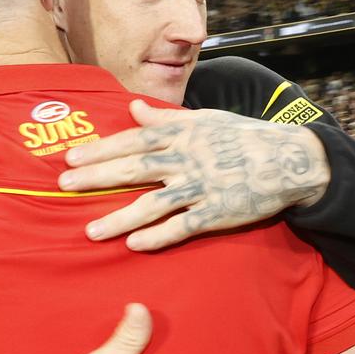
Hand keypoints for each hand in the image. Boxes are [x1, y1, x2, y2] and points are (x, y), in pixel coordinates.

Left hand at [58, 100, 329, 250]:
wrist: (290, 159)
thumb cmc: (244, 137)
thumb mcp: (205, 119)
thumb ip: (166, 119)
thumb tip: (134, 108)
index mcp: (183, 135)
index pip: (134, 141)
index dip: (101, 149)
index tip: (70, 158)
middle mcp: (188, 159)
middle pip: (135, 169)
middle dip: (98, 178)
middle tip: (64, 187)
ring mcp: (203, 188)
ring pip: (154, 204)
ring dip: (121, 218)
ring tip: (91, 232)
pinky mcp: (218, 214)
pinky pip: (183, 227)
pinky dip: (159, 236)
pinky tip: (134, 245)